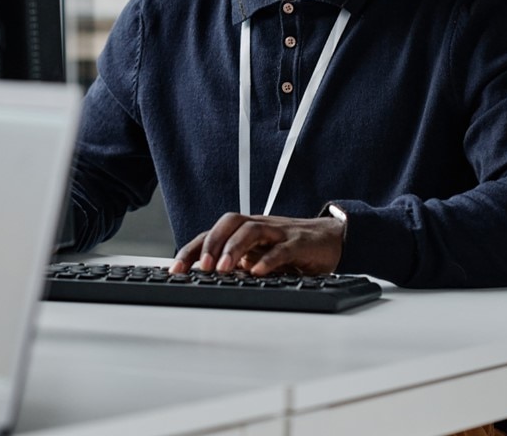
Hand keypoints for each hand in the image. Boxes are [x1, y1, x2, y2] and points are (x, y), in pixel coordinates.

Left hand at [169, 212, 344, 276]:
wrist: (332, 238)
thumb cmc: (291, 248)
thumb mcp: (259, 257)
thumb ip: (237, 266)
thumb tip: (205, 282)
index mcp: (245, 232)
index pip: (212, 235)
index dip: (191, 250)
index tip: (175, 271)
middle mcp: (259, 227)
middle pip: (229, 224)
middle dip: (210, 244)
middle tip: (200, 268)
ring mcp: (279, 232)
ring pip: (251, 230)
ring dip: (234, 248)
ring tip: (223, 269)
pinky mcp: (300, 243)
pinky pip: (282, 248)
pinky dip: (269, 259)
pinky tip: (258, 272)